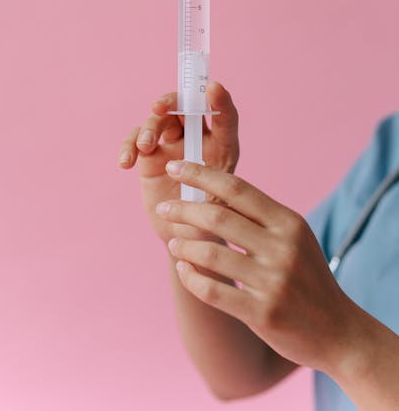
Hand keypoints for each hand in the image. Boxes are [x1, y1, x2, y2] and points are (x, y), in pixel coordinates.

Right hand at [117, 82, 239, 243]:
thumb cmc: (207, 223)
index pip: (225, 117)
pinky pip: (136, 140)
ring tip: (144, 148)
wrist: (183, 239)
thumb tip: (192, 171)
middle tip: (159, 107)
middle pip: (186, 107)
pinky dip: (128, 146)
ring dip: (149, 128)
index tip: (213, 87)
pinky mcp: (149, 155)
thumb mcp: (215, 211)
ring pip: (159, 120)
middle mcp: (198, 139)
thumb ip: (206, 191)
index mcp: (223, 147)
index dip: (221, 100)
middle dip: (172, 101)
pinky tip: (125, 162)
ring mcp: (172, 144)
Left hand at [155, 160, 353, 372]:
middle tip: (164, 208)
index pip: (236, 188)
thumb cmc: (307, 277)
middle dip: (183, 209)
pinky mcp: (263, 313)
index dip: (201, 174)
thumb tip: (211, 192)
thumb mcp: (294, 238)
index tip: (175, 168)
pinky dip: (191, 278)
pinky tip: (183, 270)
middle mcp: (282, 247)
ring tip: (172, 243)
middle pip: (217, 216)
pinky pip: (212, 291)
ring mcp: (273, 281)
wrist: (337, 331)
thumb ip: (260, 217)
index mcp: (288, 222)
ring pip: (210, 254)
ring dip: (183, 245)